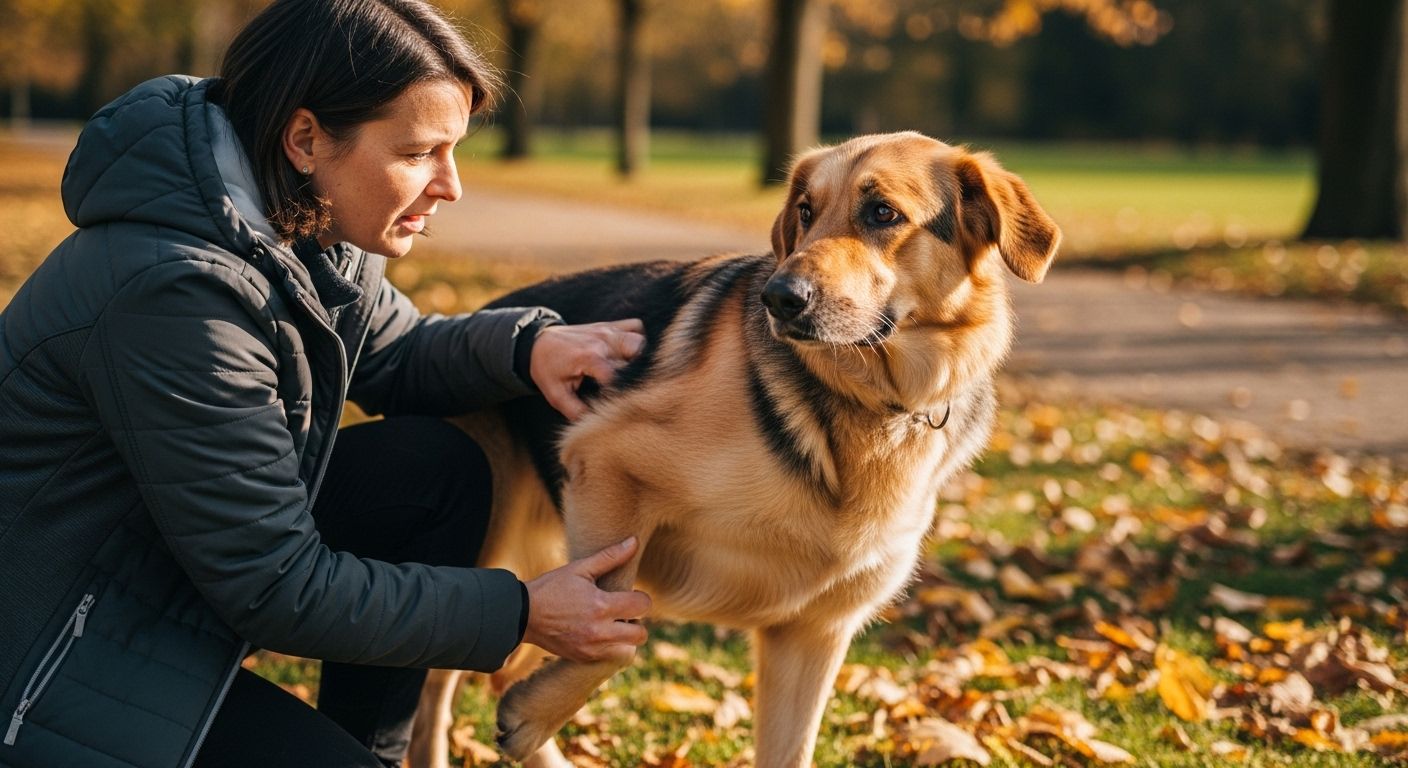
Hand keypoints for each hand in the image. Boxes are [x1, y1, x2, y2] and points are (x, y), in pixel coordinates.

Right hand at [522, 537, 651, 662]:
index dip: (640, 598)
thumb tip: (634, 541)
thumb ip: (610, 556)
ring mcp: (591, 648)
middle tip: (624, 612)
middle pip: (640, 635)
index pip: (642, 605)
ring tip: (613, 625)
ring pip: (628, 651)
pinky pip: (610, 658)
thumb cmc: (552, 587)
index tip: (629, 595)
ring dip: (626, 639)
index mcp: (601, 605)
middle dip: (638, 621)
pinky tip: (599, 634)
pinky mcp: (583, 658)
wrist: (522, 615)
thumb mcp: (579, 568)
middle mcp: (599, 631)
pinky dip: (611, 648)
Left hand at [529, 319, 645, 419]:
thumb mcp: (556, 395)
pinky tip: (631, 354)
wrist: (537, 342)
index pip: (619, 376)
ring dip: (642, 356)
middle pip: (637, 353)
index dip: (624, 391)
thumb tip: (597, 424)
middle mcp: (602, 342)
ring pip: (639, 339)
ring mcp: (607, 331)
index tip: (621, 402)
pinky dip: (639, 338)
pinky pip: (635, 326)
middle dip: (638, 372)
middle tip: (631, 386)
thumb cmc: (546, 369)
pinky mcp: (609, 326)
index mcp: (589, 358)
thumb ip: (576, 411)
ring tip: (634, 372)